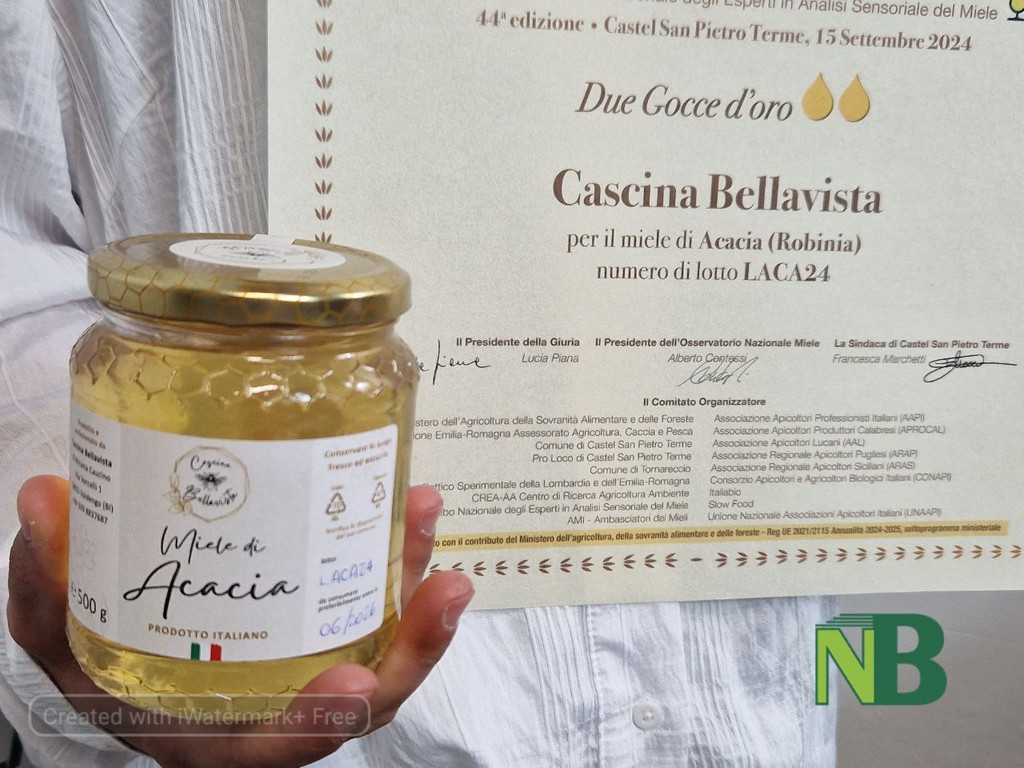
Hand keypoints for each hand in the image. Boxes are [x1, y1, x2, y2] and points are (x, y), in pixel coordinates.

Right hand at [9, 476, 472, 767]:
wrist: (145, 654)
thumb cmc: (109, 662)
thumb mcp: (65, 643)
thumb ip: (47, 592)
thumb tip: (42, 500)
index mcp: (223, 733)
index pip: (280, 748)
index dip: (318, 722)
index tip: (352, 682)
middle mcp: (284, 704)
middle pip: (368, 698)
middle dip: (415, 648)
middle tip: (446, 587)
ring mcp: (317, 657)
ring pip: (388, 639)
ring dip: (418, 583)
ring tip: (428, 513)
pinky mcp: (334, 615)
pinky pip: (380, 595)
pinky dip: (401, 555)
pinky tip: (411, 502)